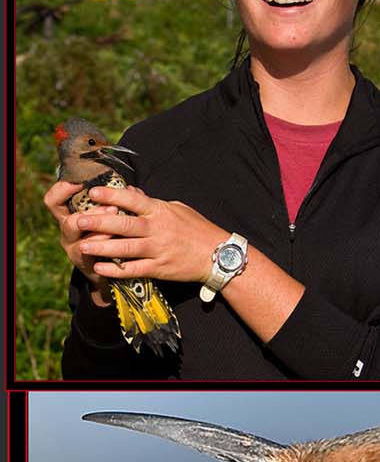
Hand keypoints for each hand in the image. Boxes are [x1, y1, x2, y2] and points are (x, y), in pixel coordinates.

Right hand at [44, 179, 114, 299]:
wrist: (115, 265)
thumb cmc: (112, 231)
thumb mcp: (110, 213)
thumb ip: (117, 200)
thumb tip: (130, 188)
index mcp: (70, 215)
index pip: (53, 201)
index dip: (62, 190)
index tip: (80, 182)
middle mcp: (68, 233)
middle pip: (68, 222)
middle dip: (91, 215)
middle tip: (113, 208)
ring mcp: (75, 250)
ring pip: (82, 243)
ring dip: (101, 232)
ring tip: (118, 228)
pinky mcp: (86, 266)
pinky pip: (92, 257)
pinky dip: (106, 249)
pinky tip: (119, 244)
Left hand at [57, 185, 223, 284]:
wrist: (218, 255)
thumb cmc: (196, 229)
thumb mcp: (177, 208)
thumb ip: (152, 202)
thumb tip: (130, 191)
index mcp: (160, 211)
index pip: (133, 200)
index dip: (113, 195)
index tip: (94, 192)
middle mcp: (157, 229)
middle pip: (124, 225)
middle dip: (100, 222)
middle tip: (79, 220)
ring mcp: (157, 250)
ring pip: (125, 248)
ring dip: (102, 247)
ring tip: (82, 245)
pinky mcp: (159, 269)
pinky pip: (133, 269)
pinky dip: (115, 269)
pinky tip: (100, 267)